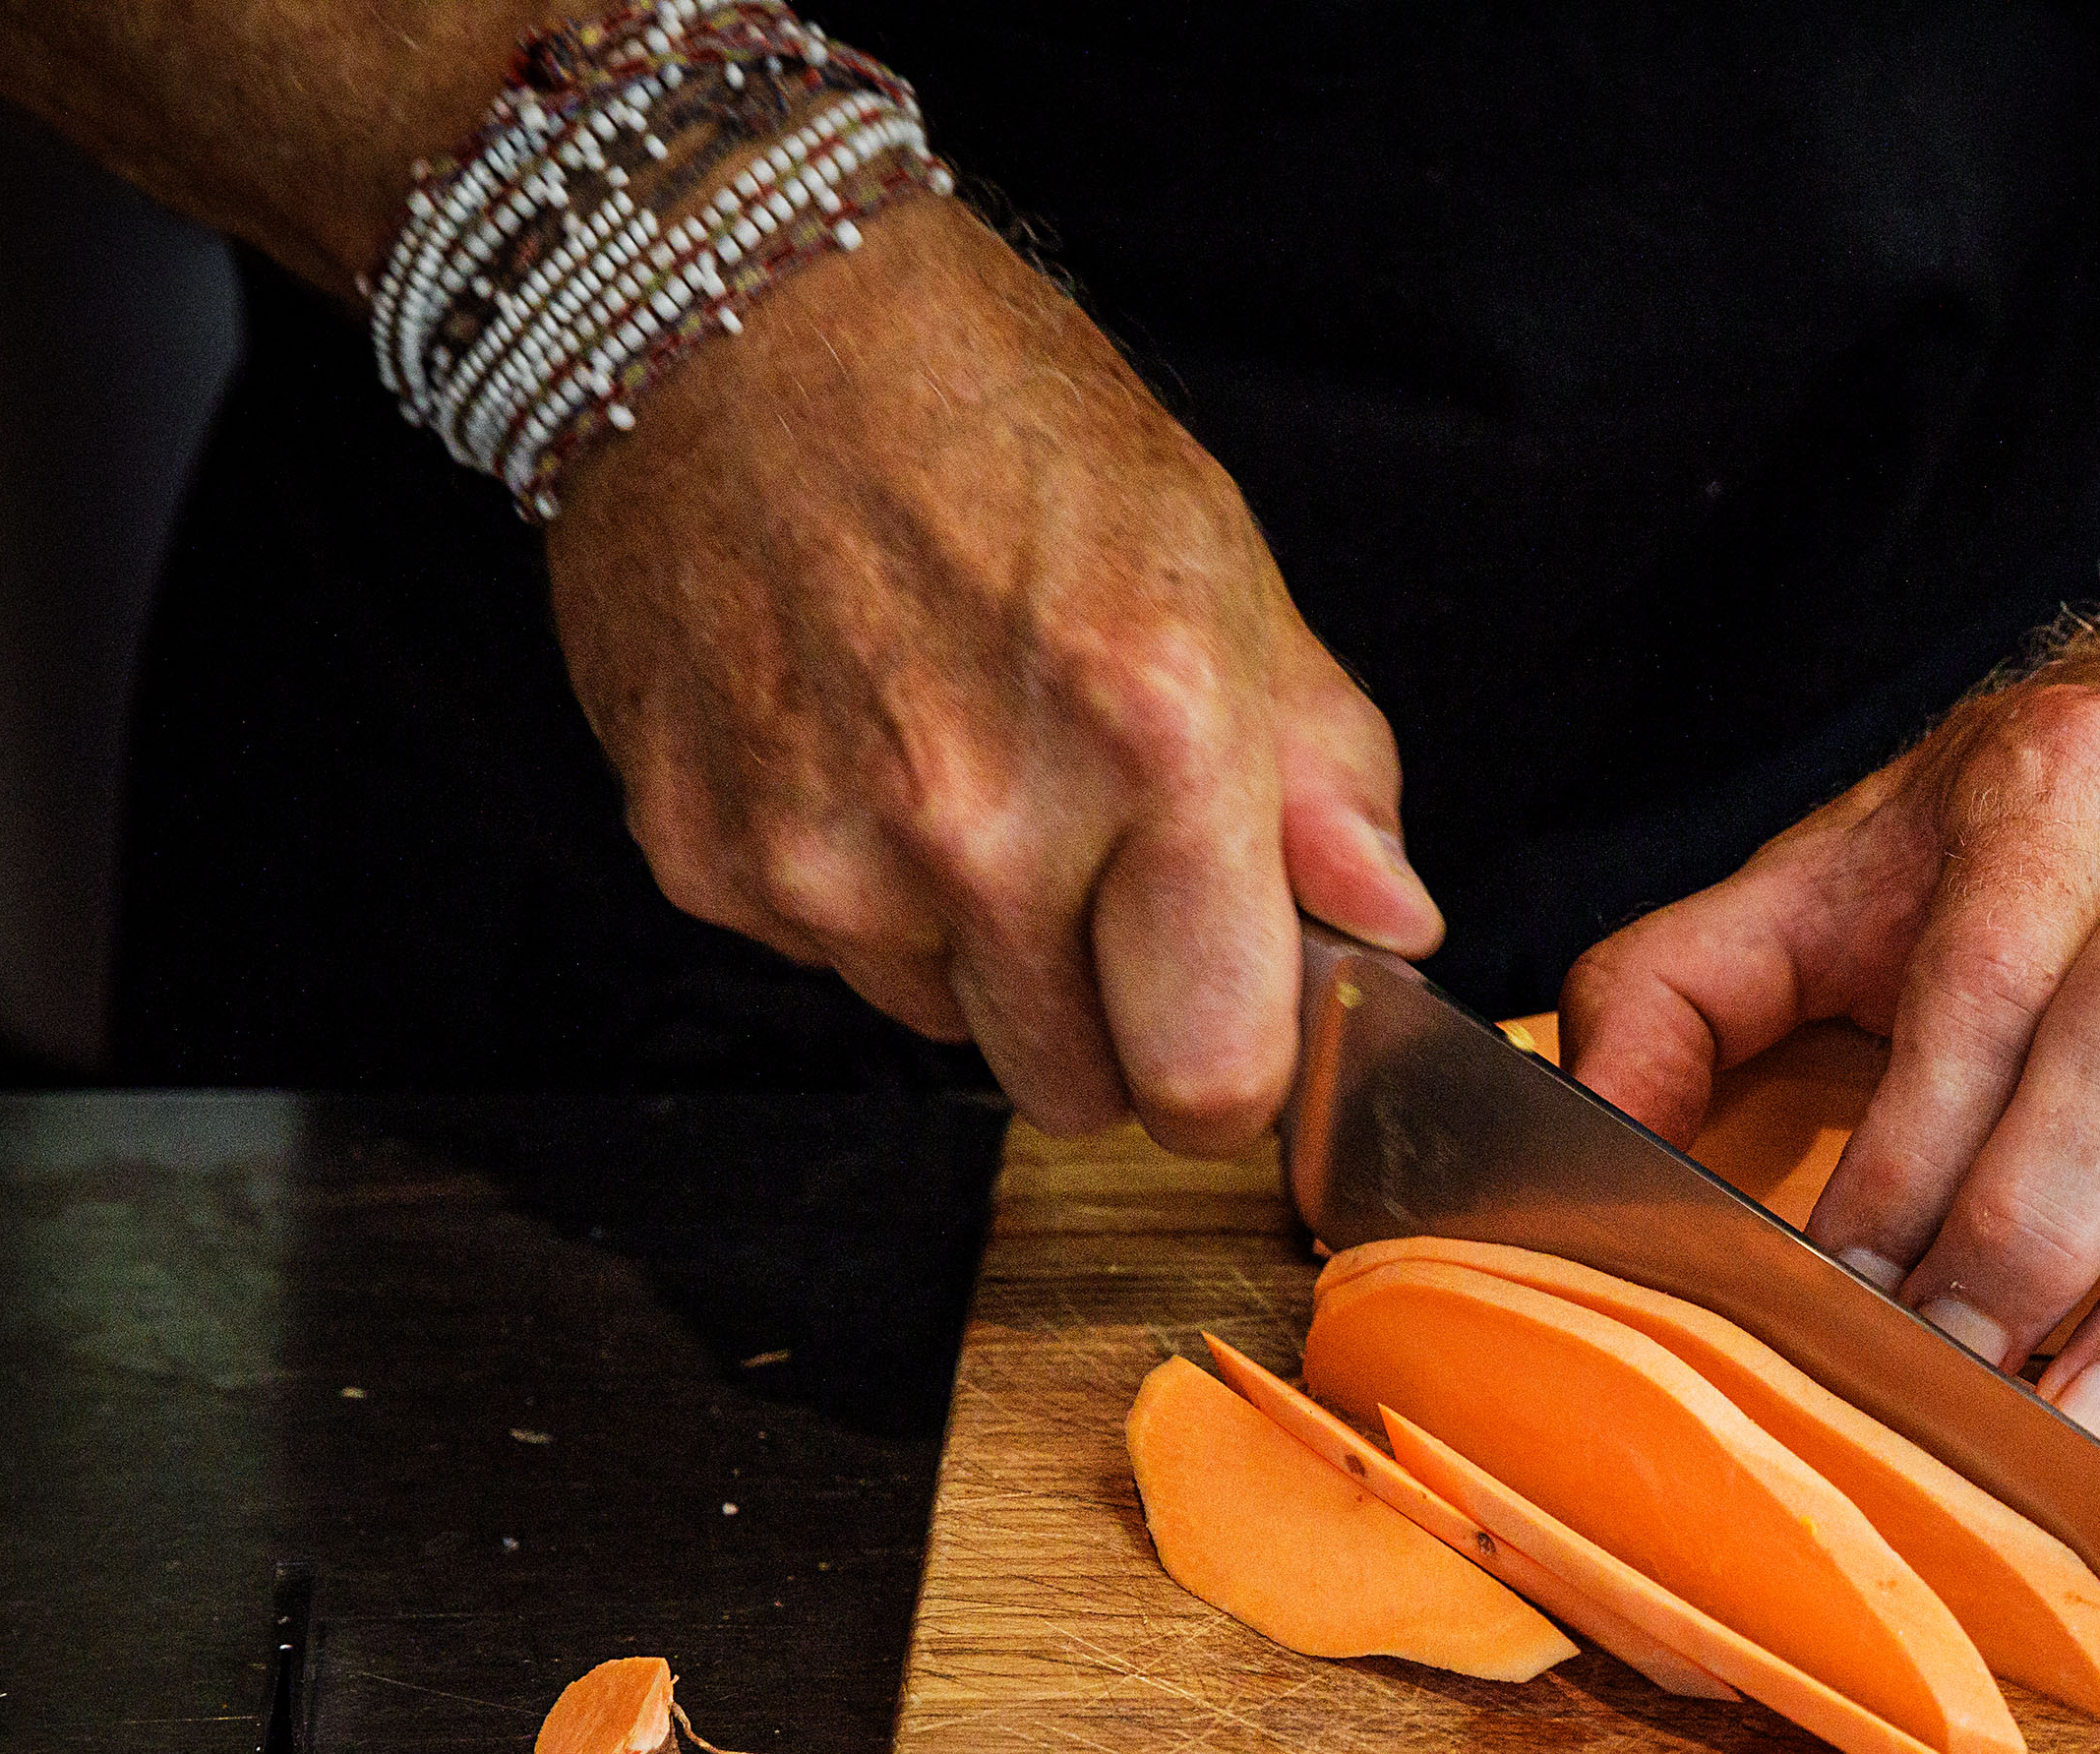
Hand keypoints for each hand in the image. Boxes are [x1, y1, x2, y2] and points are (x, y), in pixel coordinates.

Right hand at [546, 201, 1439, 1147]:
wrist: (730, 315)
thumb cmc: (995, 421)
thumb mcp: (1218, 563)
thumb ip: (1324, 772)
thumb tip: (1393, 926)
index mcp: (1150, 730)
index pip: (1215, 1075)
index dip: (1231, 1067)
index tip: (1224, 1015)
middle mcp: (979, 817)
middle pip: (1080, 1092)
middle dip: (1108, 1021)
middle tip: (1094, 876)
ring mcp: (826, 854)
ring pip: (952, 1033)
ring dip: (977, 952)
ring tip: (959, 768)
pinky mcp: (705, 860)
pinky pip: (830, 968)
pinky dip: (858, 896)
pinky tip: (854, 749)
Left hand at [1561, 616, 2099, 1535]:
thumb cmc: (2048, 836)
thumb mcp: (1852, 859)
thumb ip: (1688, 984)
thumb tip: (1579, 1139)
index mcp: (2067, 781)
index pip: (1979, 995)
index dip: (1911, 1165)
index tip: (1845, 1301)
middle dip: (2035, 1256)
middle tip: (1954, 1395)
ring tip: (2088, 1463)